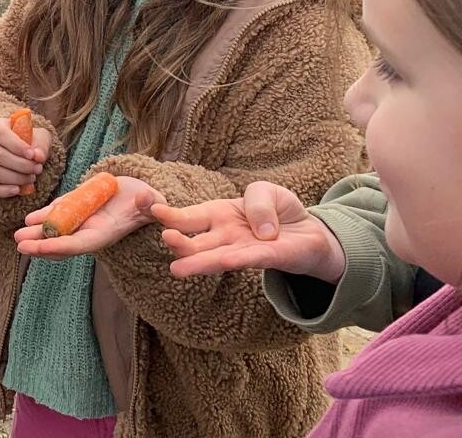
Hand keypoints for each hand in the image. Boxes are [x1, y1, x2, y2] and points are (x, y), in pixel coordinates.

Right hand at [0, 112, 51, 197]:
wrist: (24, 153)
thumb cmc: (31, 142)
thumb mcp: (40, 138)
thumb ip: (41, 145)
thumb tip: (38, 156)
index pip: (1, 134)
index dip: (17, 146)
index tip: (32, 155)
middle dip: (21, 165)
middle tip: (38, 169)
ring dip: (15, 178)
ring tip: (32, 178)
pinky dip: (2, 191)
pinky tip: (17, 190)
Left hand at [13, 176, 162, 258]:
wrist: (141, 194)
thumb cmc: (147, 200)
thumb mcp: (151, 201)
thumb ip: (149, 203)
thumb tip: (146, 198)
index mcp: (104, 233)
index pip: (77, 244)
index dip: (58, 246)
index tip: (39, 247)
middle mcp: (90, 231)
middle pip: (61, 244)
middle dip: (40, 246)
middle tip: (19, 246)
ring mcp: (82, 221)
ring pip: (55, 232)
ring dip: (36, 235)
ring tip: (16, 236)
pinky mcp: (78, 209)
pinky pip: (58, 216)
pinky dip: (43, 218)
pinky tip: (28, 219)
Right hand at [150, 181, 345, 281]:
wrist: (311, 232)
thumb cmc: (280, 212)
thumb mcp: (266, 191)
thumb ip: (257, 201)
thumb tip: (261, 232)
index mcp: (216, 216)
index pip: (187, 217)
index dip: (168, 214)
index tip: (149, 207)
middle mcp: (223, 237)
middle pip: (195, 242)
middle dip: (179, 242)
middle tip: (167, 238)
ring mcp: (243, 250)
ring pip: (216, 257)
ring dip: (199, 262)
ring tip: (177, 269)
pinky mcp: (269, 259)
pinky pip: (252, 259)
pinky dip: (239, 259)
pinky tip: (225, 261)